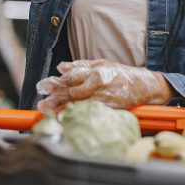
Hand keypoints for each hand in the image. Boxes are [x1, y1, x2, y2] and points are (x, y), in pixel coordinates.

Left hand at [36, 59, 174, 112]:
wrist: (143, 85)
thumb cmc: (120, 73)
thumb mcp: (101, 63)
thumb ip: (80, 66)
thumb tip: (62, 66)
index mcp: (95, 71)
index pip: (71, 77)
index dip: (56, 82)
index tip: (43, 86)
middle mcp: (99, 84)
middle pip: (73, 91)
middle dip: (55, 98)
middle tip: (41, 103)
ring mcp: (104, 98)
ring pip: (80, 104)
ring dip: (63, 109)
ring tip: (49, 113)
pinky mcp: (110, 109)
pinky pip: (91, 113)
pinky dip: (79, 116)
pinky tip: (68, 120)